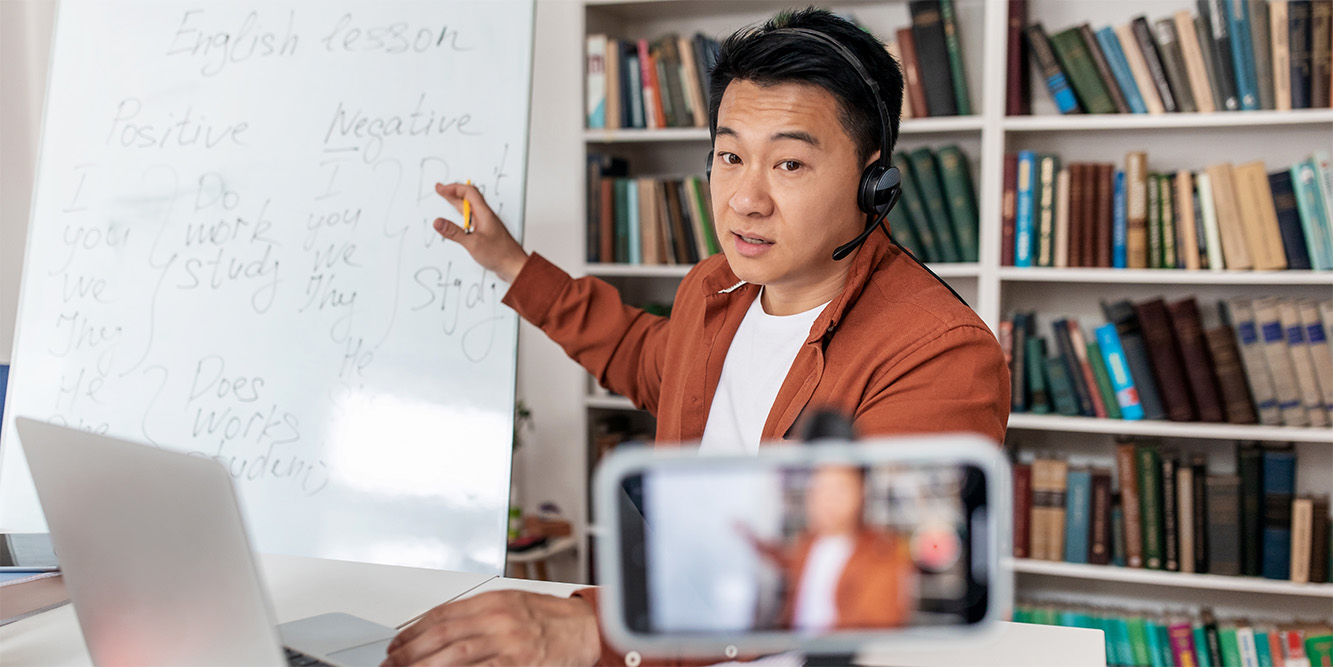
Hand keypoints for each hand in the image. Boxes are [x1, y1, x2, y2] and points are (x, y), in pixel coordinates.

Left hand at [381, 590, 599, 665]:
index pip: (441, 615)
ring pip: (454, 657)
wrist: (585, 629)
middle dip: (409, 653)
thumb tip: (437, 628)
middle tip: (392, 663)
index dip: (412, 631)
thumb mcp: (510, 603)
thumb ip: (476, 614)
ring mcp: (508, 644)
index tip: (396, 645)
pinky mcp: (518, 665)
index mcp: (493, 601)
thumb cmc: (550, 617)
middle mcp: (498, 620)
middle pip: (441, 636)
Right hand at [433, 182, 528, 282]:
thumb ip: (454, 233)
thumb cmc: (501, 254)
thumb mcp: (473, 243)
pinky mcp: (486, 234)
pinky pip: (472, 220)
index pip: (469, 192)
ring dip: (457, 203)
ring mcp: (486, 225)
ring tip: (446, 199)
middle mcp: (486, 217)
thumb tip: (438, 222)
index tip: (441, 189)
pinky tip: (458, 221)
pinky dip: (462, 217)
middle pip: (468, 198)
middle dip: (453, 193)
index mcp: (484, 214)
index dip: (454, 188)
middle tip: (440, 189)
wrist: (515, 266)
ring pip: (470, 209)